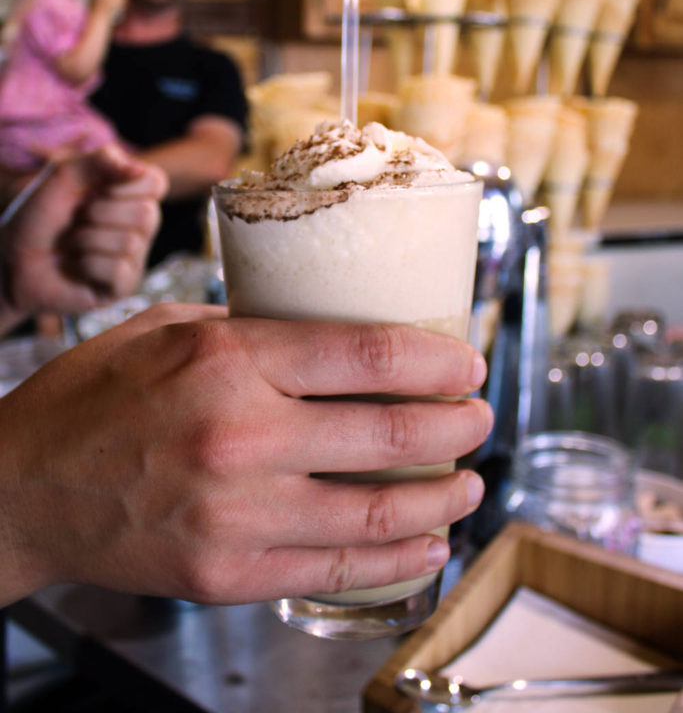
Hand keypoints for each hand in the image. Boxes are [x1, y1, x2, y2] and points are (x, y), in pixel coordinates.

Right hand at [0, 305, 491, 605]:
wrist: (23, 489)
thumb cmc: (94, 398)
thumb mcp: (167, 329)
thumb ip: (251, 328)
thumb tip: (328, 333)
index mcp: (228, 357)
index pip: (365, 353)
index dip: (435, 360)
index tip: (467, 363)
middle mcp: (241, 433)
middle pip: (388, 429)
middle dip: (456, 424)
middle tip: (480, 418)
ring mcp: (236, 511)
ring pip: (376, 508)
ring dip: (441, 496)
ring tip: (470, 484)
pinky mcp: (227, 572)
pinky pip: (334, 567)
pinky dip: (393, 557)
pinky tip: (424, 544)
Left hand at [1, 146, 166, 317]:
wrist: (13, 257)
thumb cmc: (40, 216)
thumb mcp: (64, 176)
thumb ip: (100, 161)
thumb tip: (137, 169)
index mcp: (130, 195)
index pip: (156, 182)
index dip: (129, 184)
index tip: (99, 190)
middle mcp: (138, 227)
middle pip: (147, 214)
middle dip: (101, 213)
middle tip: (78, 220)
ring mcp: (133, 258)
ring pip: (130, 243)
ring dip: (87, 240)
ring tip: (72, 245)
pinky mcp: (122, 286)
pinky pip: (118, 270)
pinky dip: (87, 265)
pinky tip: (77, 266)